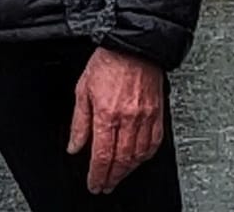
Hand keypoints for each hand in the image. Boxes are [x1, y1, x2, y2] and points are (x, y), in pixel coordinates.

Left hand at [68, 47, 165, 193]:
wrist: (133, 46)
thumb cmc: (106, 63)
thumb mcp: (82, 90)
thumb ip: (79, 123)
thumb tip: (75, 146)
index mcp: (107, 114)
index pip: (102, 155)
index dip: (97, 174)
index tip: (94, 184)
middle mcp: (129, 119)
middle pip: (122, 160)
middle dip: (113, 178)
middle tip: (105, 186)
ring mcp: (147, 118)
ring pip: (139, 155)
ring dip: (129, 170)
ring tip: (118, 177)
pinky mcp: (159, 114)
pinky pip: (155, 143)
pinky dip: (146, 156)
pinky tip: (138, 160)